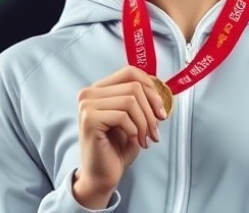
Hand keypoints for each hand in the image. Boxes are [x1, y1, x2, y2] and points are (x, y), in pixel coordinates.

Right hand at [73, 66, 167, 207]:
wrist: (103, 175)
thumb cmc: (118, 148)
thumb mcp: (134, 118)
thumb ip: (141, 100)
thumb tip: (162, 88)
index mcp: (99, 89)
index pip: (130, 72)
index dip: (150, 88)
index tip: (160, 110)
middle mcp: (89, 93)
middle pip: (134, 87)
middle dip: (151, 110)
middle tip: (155, 131)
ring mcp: (87, 105)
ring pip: (130, 100)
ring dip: (145, 122)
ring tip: (146, 138)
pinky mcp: (89, 119)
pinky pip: (123, 116)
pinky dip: (135, 130)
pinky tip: (135, 141)